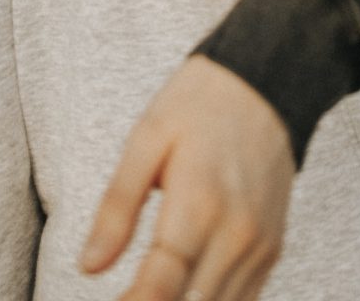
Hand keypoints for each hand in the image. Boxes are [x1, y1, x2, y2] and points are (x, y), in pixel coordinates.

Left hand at [78, 52, 294, 300]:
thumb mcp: (147, 138)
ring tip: (148, 294)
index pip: (161, 285)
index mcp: (199, 204)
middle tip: (124, 297)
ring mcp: (258, 246)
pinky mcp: (270, 250)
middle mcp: (236, 234)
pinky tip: (183, 292)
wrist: (266, 81)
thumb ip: (117, 206)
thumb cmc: (200, 104)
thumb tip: (89, 265)